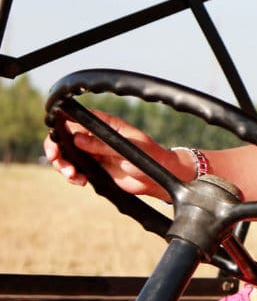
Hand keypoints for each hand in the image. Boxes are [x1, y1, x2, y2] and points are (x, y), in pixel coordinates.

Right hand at [44, 111, 176, 201]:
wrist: (157, 178)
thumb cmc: (148, 157)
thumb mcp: (126, 149)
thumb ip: (102, 145)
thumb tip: (77, 139)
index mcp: (105, 124)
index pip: (77, 119)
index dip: (61, 125)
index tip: (55, 138)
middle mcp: (97, 136)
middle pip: (66, 137)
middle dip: (57, 149)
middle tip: (57, 160)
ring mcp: (95, 152)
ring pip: (68, 155)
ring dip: (64, 165)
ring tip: (73, 176)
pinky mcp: (95, 167)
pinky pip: (76, 169)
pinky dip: (73, 176)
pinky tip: (80, 181)